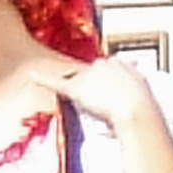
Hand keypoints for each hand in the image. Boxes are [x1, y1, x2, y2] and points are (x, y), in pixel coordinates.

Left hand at [25, 56, 161, 134]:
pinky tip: (32, 76)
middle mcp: (101, 64)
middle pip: (88, 73)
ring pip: (75, 81)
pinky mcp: (76, 88)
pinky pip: (55, 82)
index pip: (104, 67)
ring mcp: (88, 76)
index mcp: (119, 63)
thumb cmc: (140, 106)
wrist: (135, 109)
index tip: (106, 90)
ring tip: (94, 106)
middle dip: (91, 86)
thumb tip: (121, 102)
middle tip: (102, 103)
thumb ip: (126, 92)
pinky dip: (42, 79)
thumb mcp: (137, 92)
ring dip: (81, 93)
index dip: (102, 82)